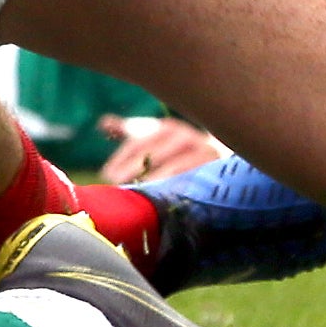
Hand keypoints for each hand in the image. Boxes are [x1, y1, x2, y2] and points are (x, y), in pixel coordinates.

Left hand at [100, 114, 230, 185]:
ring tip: (136, 197)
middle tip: (117, 189)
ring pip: (175, 168)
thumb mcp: (155, 138)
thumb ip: (130, 133)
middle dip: (133, 171)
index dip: (122, 159)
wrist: (222, 157)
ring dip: (153, 183)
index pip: (140, 142)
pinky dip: (177, 192)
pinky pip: (194, 182)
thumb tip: (103, 123)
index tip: (106, 175)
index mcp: (167, 129)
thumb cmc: (179, 149)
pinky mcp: (215, 171)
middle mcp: (185, 137)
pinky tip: (162, 203)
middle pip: (154, 154)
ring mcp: (202, 153)